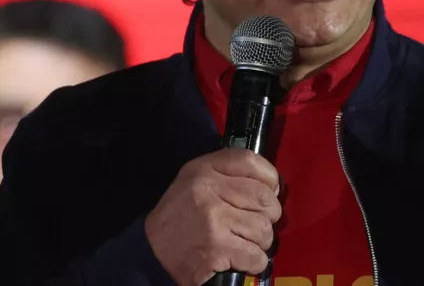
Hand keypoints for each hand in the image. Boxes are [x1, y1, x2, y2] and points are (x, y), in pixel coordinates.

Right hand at [145, 149, 281, 285]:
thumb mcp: (196, 181)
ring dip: (261, 242)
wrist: (151, 251)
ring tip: (245, 243)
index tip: (270, 191)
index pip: (250, 161)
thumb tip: (271, 187)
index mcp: (203, 169)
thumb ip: (229, 175)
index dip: (269, 177)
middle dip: (268, 215)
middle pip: (264, 198)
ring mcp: (213, 219)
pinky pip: (256, 255)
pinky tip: (241, 259)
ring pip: (263, 229)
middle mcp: (208, 190)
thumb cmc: (181, 216)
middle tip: (256, 224)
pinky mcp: (216, 248)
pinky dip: (255, 262)